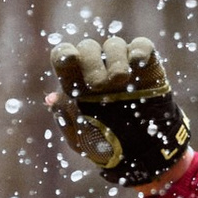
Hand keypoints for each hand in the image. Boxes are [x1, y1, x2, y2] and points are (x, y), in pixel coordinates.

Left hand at [50, 29, 191, 187]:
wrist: (143, 153)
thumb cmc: (108, 147)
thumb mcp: (81, 138)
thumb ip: (65, 118)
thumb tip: (51, 99)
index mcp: (76, 82)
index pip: (64, 56)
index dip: (64, 53)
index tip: (69, 59)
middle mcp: (97, 69)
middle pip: (88, 47)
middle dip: (90, 62)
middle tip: (97, 84)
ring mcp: (121, 65)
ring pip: (113, 44)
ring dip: (115, 59)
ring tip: (119, 80)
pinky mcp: (146, 65)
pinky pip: (141, 45)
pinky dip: (138, 50)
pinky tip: (136, 62)